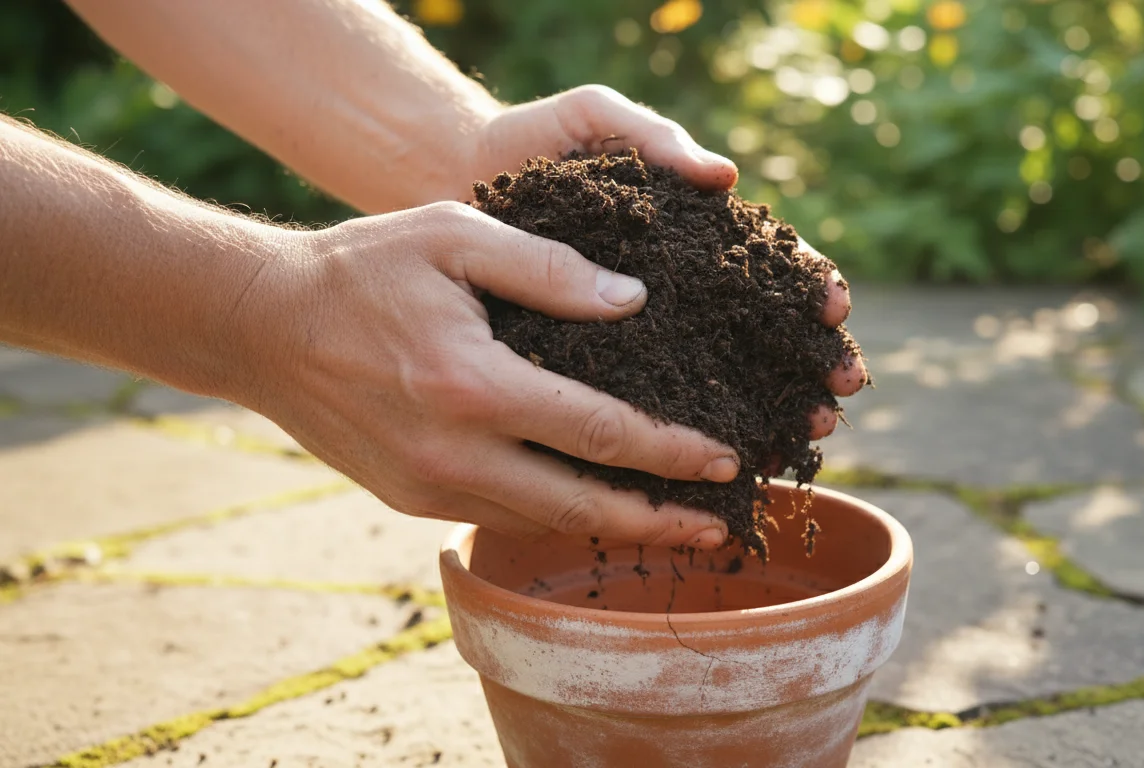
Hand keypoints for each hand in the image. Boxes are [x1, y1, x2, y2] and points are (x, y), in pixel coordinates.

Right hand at [241, 202, 742, 546]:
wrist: (261, 325)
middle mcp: (452, 453)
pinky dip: (555, 516)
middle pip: (581, 504)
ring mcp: (427, 486)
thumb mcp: (455, 237)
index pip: (599, 432)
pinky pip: (499, 514)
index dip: (670, 452)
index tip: (725, 459)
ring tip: (675, 528)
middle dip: (660, 520)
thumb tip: (632, 303)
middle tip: (722, 526)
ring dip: (613, 528)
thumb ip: (549, 270)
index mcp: (472, 386)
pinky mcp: (409, 498)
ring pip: (541, 521)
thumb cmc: (363, 268)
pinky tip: (593, 507)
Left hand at [468, 85, 868, 436]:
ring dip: (770, 407)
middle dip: (806, 362)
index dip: (806, 285)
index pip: (767, 261)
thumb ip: (653, 137)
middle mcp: (678, 289)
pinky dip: (693, 437)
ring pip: (722, 379)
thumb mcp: (593, 121)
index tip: (832, 307)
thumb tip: (722, 177)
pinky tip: (730, 464)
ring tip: (803, 435)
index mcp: (690, 231)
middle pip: (760, 332)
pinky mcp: (600, 366)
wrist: (457, 181)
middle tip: (837, 392)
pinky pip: (655, 406)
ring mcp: (645, 332)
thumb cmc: (534, 145)